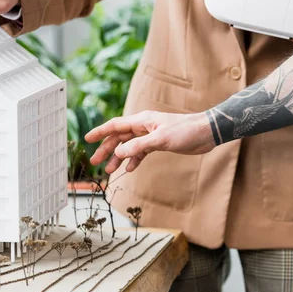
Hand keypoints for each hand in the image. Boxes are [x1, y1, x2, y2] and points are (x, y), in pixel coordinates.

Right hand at [85, 111, 215, 173]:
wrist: (205, 132)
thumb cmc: (185, 131)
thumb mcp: (160, 139)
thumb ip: (138, 146)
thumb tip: (118, 152)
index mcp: (141, 121)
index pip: (115, 126)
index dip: (100, 132)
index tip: (87, 139)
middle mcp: (143, 127)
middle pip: (119, 138)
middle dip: (106, 150)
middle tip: (95, 162)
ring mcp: (151, 135)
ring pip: (129, 147)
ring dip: (119, 158)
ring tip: (109, 170)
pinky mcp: (159, 143)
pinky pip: (141, 152)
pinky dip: (134, 160)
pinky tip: (130, 169)